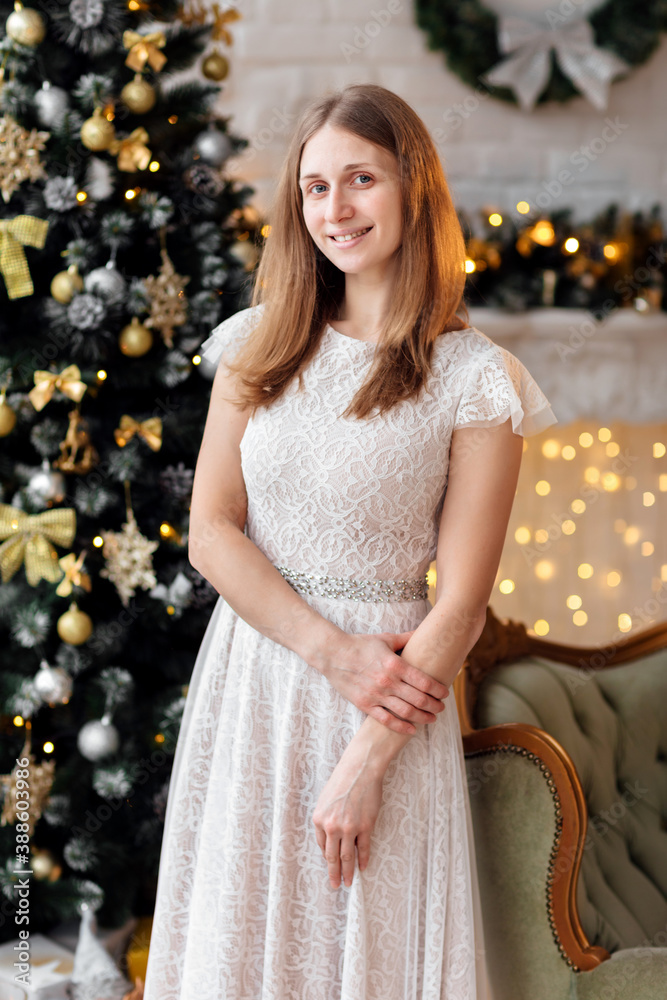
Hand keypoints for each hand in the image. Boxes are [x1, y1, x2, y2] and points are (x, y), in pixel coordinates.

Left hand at [312, 738, 384, 888]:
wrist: (360, 769)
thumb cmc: (342, 781)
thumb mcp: (326, 800)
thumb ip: (327, 818)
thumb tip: (331, 836)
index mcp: (319, 819)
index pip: (321, 845)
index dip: (327, 856)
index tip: (330, 865)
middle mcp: (332, 826)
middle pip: (332, 856)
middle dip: (333, 873)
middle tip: (335, 885)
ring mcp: (349, 828)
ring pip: (347, 857)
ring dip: (347, 872)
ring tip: (348, 883)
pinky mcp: (365, 826)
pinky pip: (363, 848)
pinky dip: (363, 860)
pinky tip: (362, 868)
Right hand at [321, 631, 448, 734]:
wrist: (333, 654)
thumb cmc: (361, 645)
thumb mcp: (386, 639)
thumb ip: (407, 638)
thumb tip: (425, 631)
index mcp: (395, 664)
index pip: (424, 682)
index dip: (438, 690)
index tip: (445, 693)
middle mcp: (387, 681)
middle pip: (419, 699)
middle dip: (434, 706)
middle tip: (441, 708)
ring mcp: (376, 695)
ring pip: (406, 712)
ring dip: (422, 717)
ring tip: (431, 718)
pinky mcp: (365, 704)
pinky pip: (386, 720)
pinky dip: (401, 727)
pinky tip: (412, 729)